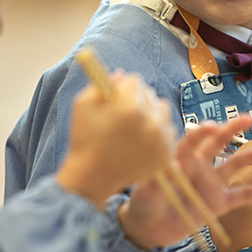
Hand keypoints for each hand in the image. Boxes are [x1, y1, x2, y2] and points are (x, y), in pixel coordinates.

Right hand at [55, 73, 175, 208]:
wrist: (93, 176)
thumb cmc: (85, 139)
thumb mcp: (83, 104)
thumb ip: (103, 83)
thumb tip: (122, 75)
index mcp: (129, 107)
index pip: (134, 81)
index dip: (121, 89)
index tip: (114, 100)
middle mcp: (150, 121)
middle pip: (149, 93)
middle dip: (135, 99)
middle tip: (122, 116)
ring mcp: (161, 138)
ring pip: (162, 108)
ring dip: (149, 112)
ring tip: (133, 126)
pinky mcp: (166, 151)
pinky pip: (168, 128)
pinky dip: (157, 129)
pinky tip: (141, 138)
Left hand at [118, 115, 251, 249]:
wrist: (148, 228)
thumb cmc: (144, 202)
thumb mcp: (146, 190)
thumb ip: (160, 179)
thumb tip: (172, 164)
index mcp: (179, 157)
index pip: (192, 141)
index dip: (201, 133)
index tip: (210, 127)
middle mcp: (198, 166)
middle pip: (217, 144)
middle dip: (231, 130)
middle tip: (247, 118)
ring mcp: (211, 184)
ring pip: (233, 166)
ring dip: (249, 157)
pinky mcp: (219, 203)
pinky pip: (241, 195)